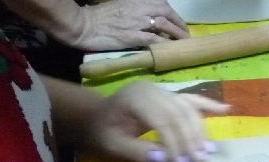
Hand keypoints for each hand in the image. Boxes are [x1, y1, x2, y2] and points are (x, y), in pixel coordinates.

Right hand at [72, 0, 188, 49]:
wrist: (82, 25)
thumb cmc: (98, 18)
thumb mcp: (120, 7)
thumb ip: (134, 11)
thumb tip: (147, 20)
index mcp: (135, 0)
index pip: (160, 3)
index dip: (172, 13)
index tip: (177, 22)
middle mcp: (138, 8)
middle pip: (165, 12)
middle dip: (178, 23)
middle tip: (185, 34)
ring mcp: (135, 22)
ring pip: (162, 25)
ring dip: (175, 33)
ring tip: (182, 42)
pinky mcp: (131, 37)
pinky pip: (152, 40)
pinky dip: (163, 44)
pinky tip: (169, 50)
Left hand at [82, 80, 228, 161]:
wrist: (97, 115)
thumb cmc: (103, 131)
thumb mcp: (113, 144)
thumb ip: (137, 150)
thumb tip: (166, 159)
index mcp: (136, 98)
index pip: (163, 121)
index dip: (175, 144)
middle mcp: (153, 90)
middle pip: (179, 114)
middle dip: (192, 140)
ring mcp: (163, 91)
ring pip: (188, 109)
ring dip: (201, 131)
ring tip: (209, 152)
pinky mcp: (170, 96)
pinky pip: (192, 100)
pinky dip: (209, 105)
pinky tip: (226, 109)